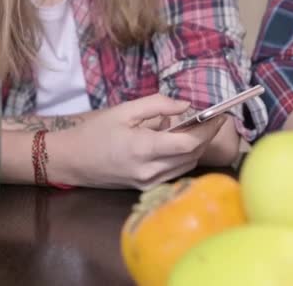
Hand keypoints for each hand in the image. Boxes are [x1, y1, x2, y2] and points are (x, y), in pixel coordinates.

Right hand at [60, 94, 225, 188]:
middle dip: (206, 136)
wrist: (72, 161)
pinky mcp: (146, 187)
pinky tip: (176, 142)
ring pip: (186, 165)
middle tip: (213, 118)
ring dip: (196, 147)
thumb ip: (157, 105)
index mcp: (142, 149)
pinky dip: (183, 156)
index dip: (207, 129)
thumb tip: (185, 106)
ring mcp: (148, 182)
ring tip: (193, 127)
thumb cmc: (95, 132)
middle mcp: (148, 171)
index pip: (187, 143)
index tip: (219, 115)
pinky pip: (175, 171)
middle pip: (191, 155)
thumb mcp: (124, 110)